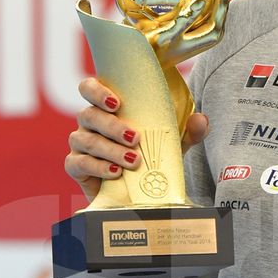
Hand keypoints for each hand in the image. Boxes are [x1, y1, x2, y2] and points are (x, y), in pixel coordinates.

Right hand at [64, 76, 210, 203]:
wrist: (139, 189)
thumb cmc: (151, 155)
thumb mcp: (172, 143)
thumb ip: (188, 131)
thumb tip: (201, 120)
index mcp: (105, 107)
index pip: (88, 88)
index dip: (97, 91)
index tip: (117, 103)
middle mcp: (88, 122)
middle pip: (88, 115)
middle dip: (112, 126)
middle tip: (135, 138)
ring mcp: (80, 144)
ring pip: (85, 140)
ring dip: (109, 149)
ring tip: (132, 161)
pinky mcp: (76, 167)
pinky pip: (78, 163)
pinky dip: (97, 167)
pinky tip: (115, 173)